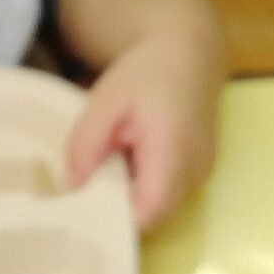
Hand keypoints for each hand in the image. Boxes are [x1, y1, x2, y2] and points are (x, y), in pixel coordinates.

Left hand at [64, 33, 219, 229]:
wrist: (188, 53)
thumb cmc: (145, 73)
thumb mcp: (106, 100)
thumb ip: (86, 144)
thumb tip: (71, 186)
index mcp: (173, 152)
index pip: (149, 212)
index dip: (116, 220)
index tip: (85, 209)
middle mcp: (195, 171)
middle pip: (154, 216)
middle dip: (119, 211)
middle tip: (86, 190)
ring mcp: (201, 174)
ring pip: (161, 208)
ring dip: (132, 198)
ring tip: (106, 170)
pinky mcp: (200, 171)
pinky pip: (168, 193)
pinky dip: (144, 186)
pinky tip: (126, 161)